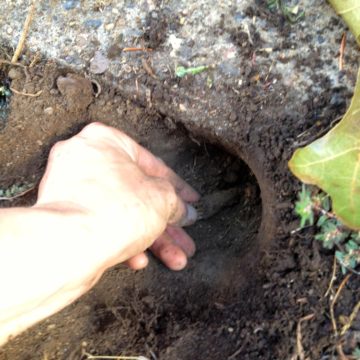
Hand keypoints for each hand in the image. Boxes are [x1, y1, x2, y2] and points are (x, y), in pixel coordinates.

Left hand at [35, 122, 199, 271]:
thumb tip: (182, 210)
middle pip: (138, 194)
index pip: (153, 164)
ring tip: (175, 259)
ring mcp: (71, 190)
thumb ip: (175, 200)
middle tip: (184, 239)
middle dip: (166, 223)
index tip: (191, 202)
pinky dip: (123, 242)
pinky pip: (102, 225)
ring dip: (152, 239)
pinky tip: (138, 260)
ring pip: (122, 213)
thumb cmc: (115, 210)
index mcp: (105, 141)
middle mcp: (84, 161)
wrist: (69, 246)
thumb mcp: (163, 198)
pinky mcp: (64, 218)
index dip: (179, 188)